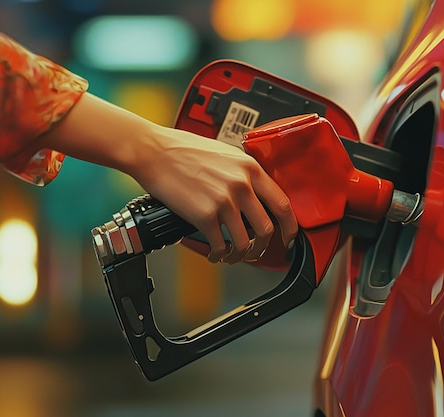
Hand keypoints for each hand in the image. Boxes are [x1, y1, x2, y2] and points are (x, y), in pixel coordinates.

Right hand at [130, 125, 297, 262]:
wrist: (154, 151)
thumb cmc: (184, 149)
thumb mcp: (226, 153)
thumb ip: (244, 172)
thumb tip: (257, 193)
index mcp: (250, 168)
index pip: (283, 204)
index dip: (290, 227)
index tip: (288, 237)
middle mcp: (241, 185)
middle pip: (266, 229)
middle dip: (264, 247)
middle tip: (258, 251)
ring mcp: (223, 201)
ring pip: (245, 242)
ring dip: (241, 255)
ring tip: (233, 256)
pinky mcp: (204, 215)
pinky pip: (220, 245)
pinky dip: (218, 255)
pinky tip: (215, 254)